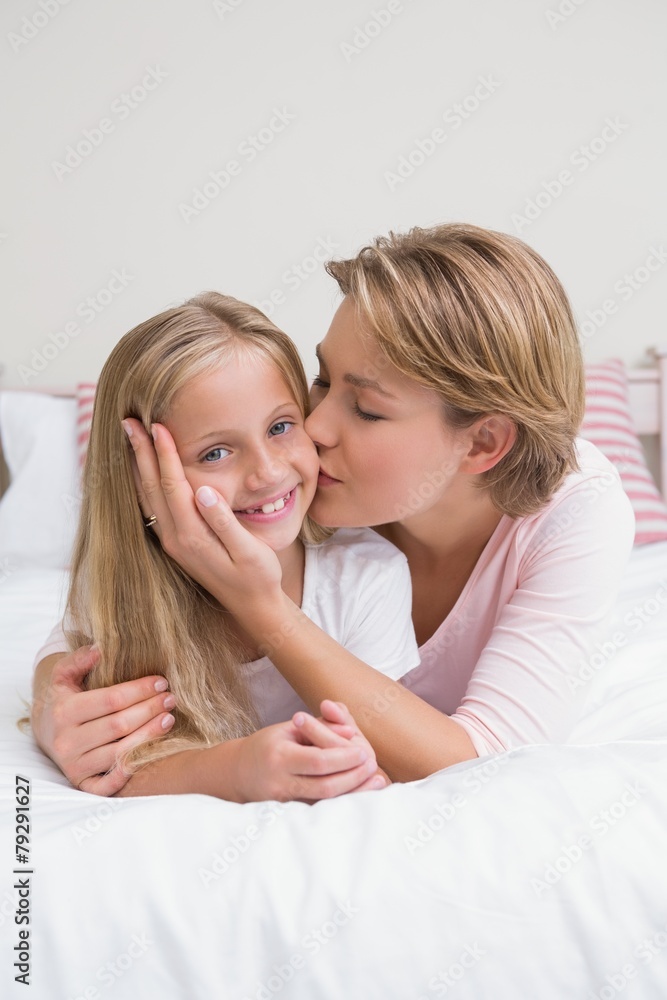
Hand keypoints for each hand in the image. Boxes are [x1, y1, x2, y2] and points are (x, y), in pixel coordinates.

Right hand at [31, 646, 175, 794]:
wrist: (45, 730)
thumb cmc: (64, 698)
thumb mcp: (64, 674)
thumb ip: (79, 659)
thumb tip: (100, 648)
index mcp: (64, 712)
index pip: (111, 700)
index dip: (139, 690)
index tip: (161, 681)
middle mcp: (67, 742)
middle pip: (119, 726)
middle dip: (150, 710)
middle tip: (171, 699)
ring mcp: (74, 766)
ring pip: (119, 753)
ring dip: (149, 736)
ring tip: (169, 719)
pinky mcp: (81, 783)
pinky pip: (108, 785)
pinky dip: (129, 772)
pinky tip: (150, 753)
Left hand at [122, 418, 281, 612]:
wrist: (254, 607)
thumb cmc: (258, 577)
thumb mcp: (249, 551)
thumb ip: (224, 521)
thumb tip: (202, 491)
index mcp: (193, 536)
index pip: (173, 486)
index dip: (164, 454)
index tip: (158, 426)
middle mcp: (175, 539)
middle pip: (151, 488)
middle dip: (140, 453)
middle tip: (129, 421)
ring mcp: (172, 543)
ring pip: (147, 498)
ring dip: (138, 466)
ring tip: (130, 439)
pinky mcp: (176, 544)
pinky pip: (152, 509)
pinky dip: (144, 484)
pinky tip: (143, 471)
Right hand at [234, 701, 383, 802]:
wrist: (239, 774)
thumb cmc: (268, 745)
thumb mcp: (289, 728)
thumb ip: (321, 727)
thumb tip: (350, 732)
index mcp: (280, 756)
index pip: (318, 760)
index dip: (344, 758)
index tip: (364, 751)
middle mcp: (280, 782)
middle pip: (325, 785)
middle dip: (353, 776)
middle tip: (373, 765)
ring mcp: (283, 802)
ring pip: (325, 801)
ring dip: (354, 791)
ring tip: (375, 780)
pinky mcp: (289, 813)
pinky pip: (320, 808)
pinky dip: (342, 801)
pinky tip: (360, 794)